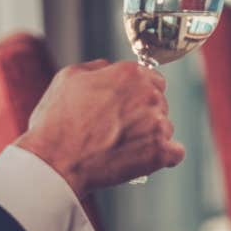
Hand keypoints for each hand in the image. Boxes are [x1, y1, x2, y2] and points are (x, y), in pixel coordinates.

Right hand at [16, 60, 184, 194]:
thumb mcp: (69, 77)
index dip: (140, 93)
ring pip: (166, 128)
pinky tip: (145, 158)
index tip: (129, 106)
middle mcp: (149, 95)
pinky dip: (163, 157)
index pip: (153, 79)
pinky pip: (175, 153)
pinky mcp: (160, 153)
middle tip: (121, 129)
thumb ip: (98, 68)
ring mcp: (157, 124)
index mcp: (130, 74)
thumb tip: (110, 68)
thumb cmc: (57, 121)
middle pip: (160, 103)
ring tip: (123, 146)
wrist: (55, 161)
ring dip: (150, 136)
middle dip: (145, 114)